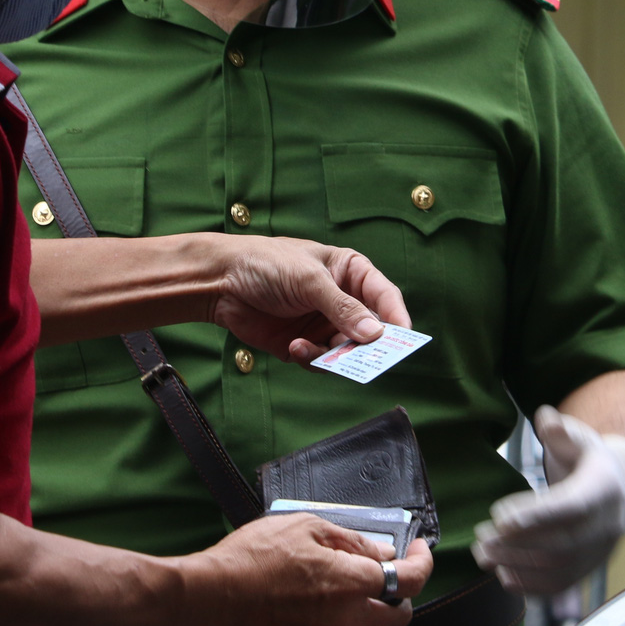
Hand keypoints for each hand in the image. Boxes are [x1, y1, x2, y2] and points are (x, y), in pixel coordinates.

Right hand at [183, 512, 430, 625]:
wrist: (214, 593)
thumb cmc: (254, 555)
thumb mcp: (307, 526)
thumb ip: (352, 541)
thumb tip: (381, 553)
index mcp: (350, 583)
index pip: (409, 582)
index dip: (423, 562)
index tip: (419, 548)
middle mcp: (346, 617)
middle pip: (399, 616)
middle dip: (403, 592)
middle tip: (391, 567)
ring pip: (371, 625)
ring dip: (373, 603)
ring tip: (350, 573)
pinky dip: (346, 612)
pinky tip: (324, 589)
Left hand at [207, 236, 410, 363]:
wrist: (220, 282)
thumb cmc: (267, 264)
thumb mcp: (308, 280)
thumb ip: (342, 307)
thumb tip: (375, 333)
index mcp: (350, 273)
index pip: (384, 296)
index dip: (396, 317)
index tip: (404, 338)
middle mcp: (341, 300)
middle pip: (370, 330)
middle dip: (367, 344)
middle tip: (367, 358)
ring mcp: (322, 323)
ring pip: (346, 351)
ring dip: (335, 355)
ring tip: (316, 350)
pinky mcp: (303, 344)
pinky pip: (320, 361)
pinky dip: (311, 358)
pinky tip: (294, 347)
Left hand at [472, 406, 624, 596]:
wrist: (620, 490)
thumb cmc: (588, 460)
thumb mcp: (579, 437)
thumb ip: (561, 430)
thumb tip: (545, 418)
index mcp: (605, 488)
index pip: (572, 506)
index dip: (537, 515)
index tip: (500, 517)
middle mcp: (607, 525)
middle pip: (562, 543)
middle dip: (517, 543)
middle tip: (481, 537)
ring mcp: (599, 552)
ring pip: (559, 568)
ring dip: (517, 565)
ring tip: (482, 555)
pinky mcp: (588, 569)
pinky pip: (561, 584)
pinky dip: (530, 585)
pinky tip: (502, 575)